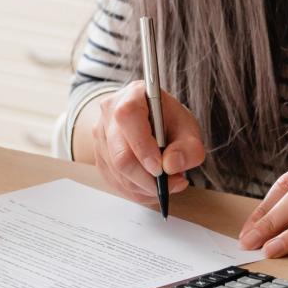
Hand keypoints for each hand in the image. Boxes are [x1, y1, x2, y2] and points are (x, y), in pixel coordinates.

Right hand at [86, 82, 205, 208]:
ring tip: (167, 184)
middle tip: (171, 184)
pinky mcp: (99, 157)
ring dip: (144, 187)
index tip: (161, 169)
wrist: (152, 122)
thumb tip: (170, 166)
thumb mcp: (188, 129)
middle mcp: (109, 113)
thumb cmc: (169, 122)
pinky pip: (115, 182)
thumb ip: (188, 148)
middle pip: (120, 154)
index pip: (128, 117)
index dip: (143, 146)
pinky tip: (152, 187)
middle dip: (147, 178)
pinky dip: (137, 191)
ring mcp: (100, 136)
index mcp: (132, 96)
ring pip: (117, 172)